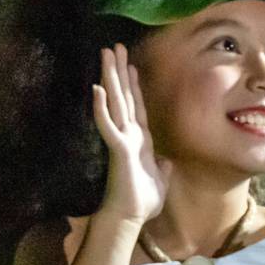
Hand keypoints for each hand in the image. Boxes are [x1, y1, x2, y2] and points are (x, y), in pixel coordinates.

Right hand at [92, 44, 171, 222]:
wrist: (130, 218)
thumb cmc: (141, 201)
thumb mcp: (160, 181)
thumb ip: (162, 168)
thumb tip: (166, 161)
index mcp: (140, 140)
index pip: (137, 106)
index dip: (134, 86)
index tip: (131, 65)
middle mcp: (129, 135)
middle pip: (124, 97)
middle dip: (119, 71)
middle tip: (114, 46)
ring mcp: (122, 140)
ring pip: (116, 103)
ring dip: (110, 78)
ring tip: (106, 54)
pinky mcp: (118, 150)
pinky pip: (109, 126)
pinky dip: (102, 108)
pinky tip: (97, 90)